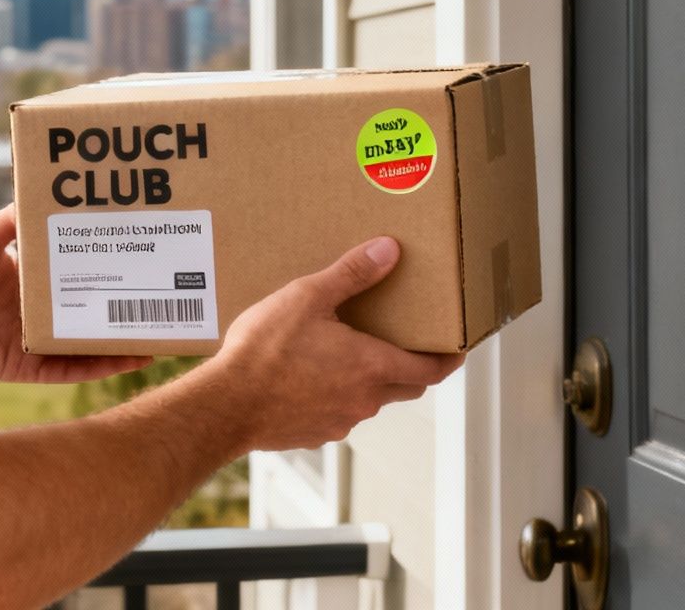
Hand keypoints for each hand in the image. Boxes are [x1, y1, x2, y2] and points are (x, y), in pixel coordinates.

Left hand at [0, 204, 152, 384]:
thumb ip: (17, 216)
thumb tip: (54, 190)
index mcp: (35, 277)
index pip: (84, 271)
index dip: (113, 267)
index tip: (144, 256)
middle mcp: (42, 309)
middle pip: (95, 309)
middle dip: (128, 307)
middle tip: (166, 297)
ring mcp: (38, 340)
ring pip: (92, 343)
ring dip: (125, 341)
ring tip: (161, 335)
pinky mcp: (30, 367)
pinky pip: (73, 369)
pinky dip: (102, 366)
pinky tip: (130, 359)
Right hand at [195, 237, 462, 453]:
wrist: (225, 406)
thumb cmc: (264, 353)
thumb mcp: (308, 297)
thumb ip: (352, 274)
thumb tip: (388, 251)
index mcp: (371, 366)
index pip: (430, 369)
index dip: (449, 359)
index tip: (459, 350)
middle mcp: (363, 400)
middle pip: (406, 387)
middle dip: (412, 367)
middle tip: (407, 345)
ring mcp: (339, 421)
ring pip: (369, 401)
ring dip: (368, 381)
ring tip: (346, 353)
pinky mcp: (313, 434)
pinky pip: (337, 413)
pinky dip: (335, 396)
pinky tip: (310, 377)